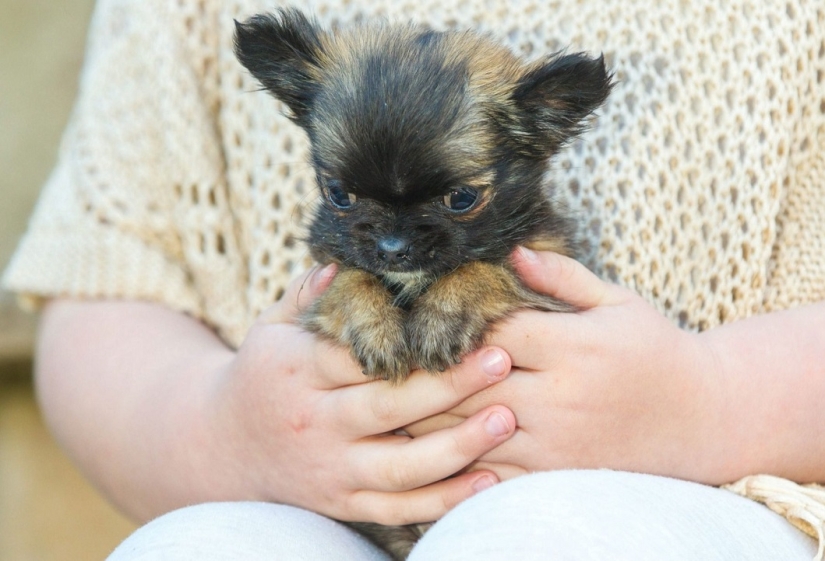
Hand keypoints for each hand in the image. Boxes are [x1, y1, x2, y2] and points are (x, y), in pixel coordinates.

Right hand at [199, 264, 517, 524]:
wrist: (223, 446)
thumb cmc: (262, 373)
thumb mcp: (271, 325)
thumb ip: (307, 292)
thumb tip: (346, 260)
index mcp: (296, 370)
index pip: (356, 356)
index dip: (409, 344)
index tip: (459, 325)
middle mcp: (313, 422)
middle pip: (385, 408)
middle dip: (447, 387)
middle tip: (499, 361)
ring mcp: (329, 469)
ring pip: (399, 467)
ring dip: (456, 447)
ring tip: (506, 420)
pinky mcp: (342, 503)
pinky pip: (398, 509)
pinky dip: (444, 501)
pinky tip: (488, 481)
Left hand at [406, 248, 731, 484]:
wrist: (702, 418)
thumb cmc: (654, 351)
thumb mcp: (618, 302)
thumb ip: (562, 277)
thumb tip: (513, 251)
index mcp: (574, 346)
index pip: (494, 332)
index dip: (453, 326)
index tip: (418, 320)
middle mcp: (562, 396)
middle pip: (470, 384)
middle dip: (425, 374)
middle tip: (383, 363)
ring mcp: (557, 442)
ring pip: (471, 432)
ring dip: (428, 419)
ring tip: (387, 403)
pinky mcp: (556, 476)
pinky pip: (492, 474)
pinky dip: (456, 461)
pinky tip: (428, 447)